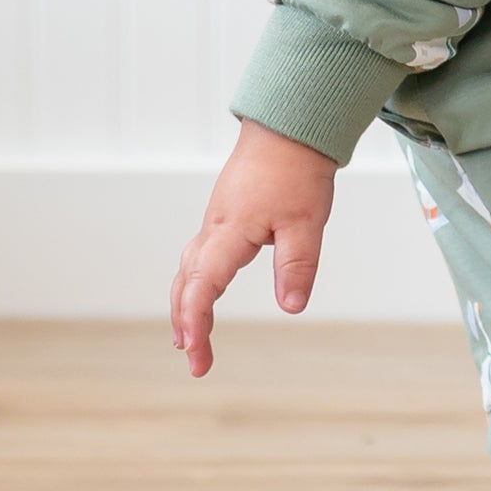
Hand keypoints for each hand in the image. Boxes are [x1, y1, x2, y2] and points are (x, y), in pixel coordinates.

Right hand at [172, 119, 339, 375]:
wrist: (290, 127)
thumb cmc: (297, 170)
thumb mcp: (305, 222)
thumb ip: (297, 265)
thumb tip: (291, 308)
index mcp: (229, 232)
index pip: (202, 286)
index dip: (196, 322)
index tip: (196, 354)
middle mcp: (214, 229)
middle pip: (186, 283)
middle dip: (187, 324)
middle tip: (196, 363)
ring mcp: (217, 222)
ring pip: (189, 270)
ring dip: (185, 305)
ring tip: (188, 340)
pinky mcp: (226, 217)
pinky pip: (199, 257)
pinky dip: (194, 283)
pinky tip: (203, 295)